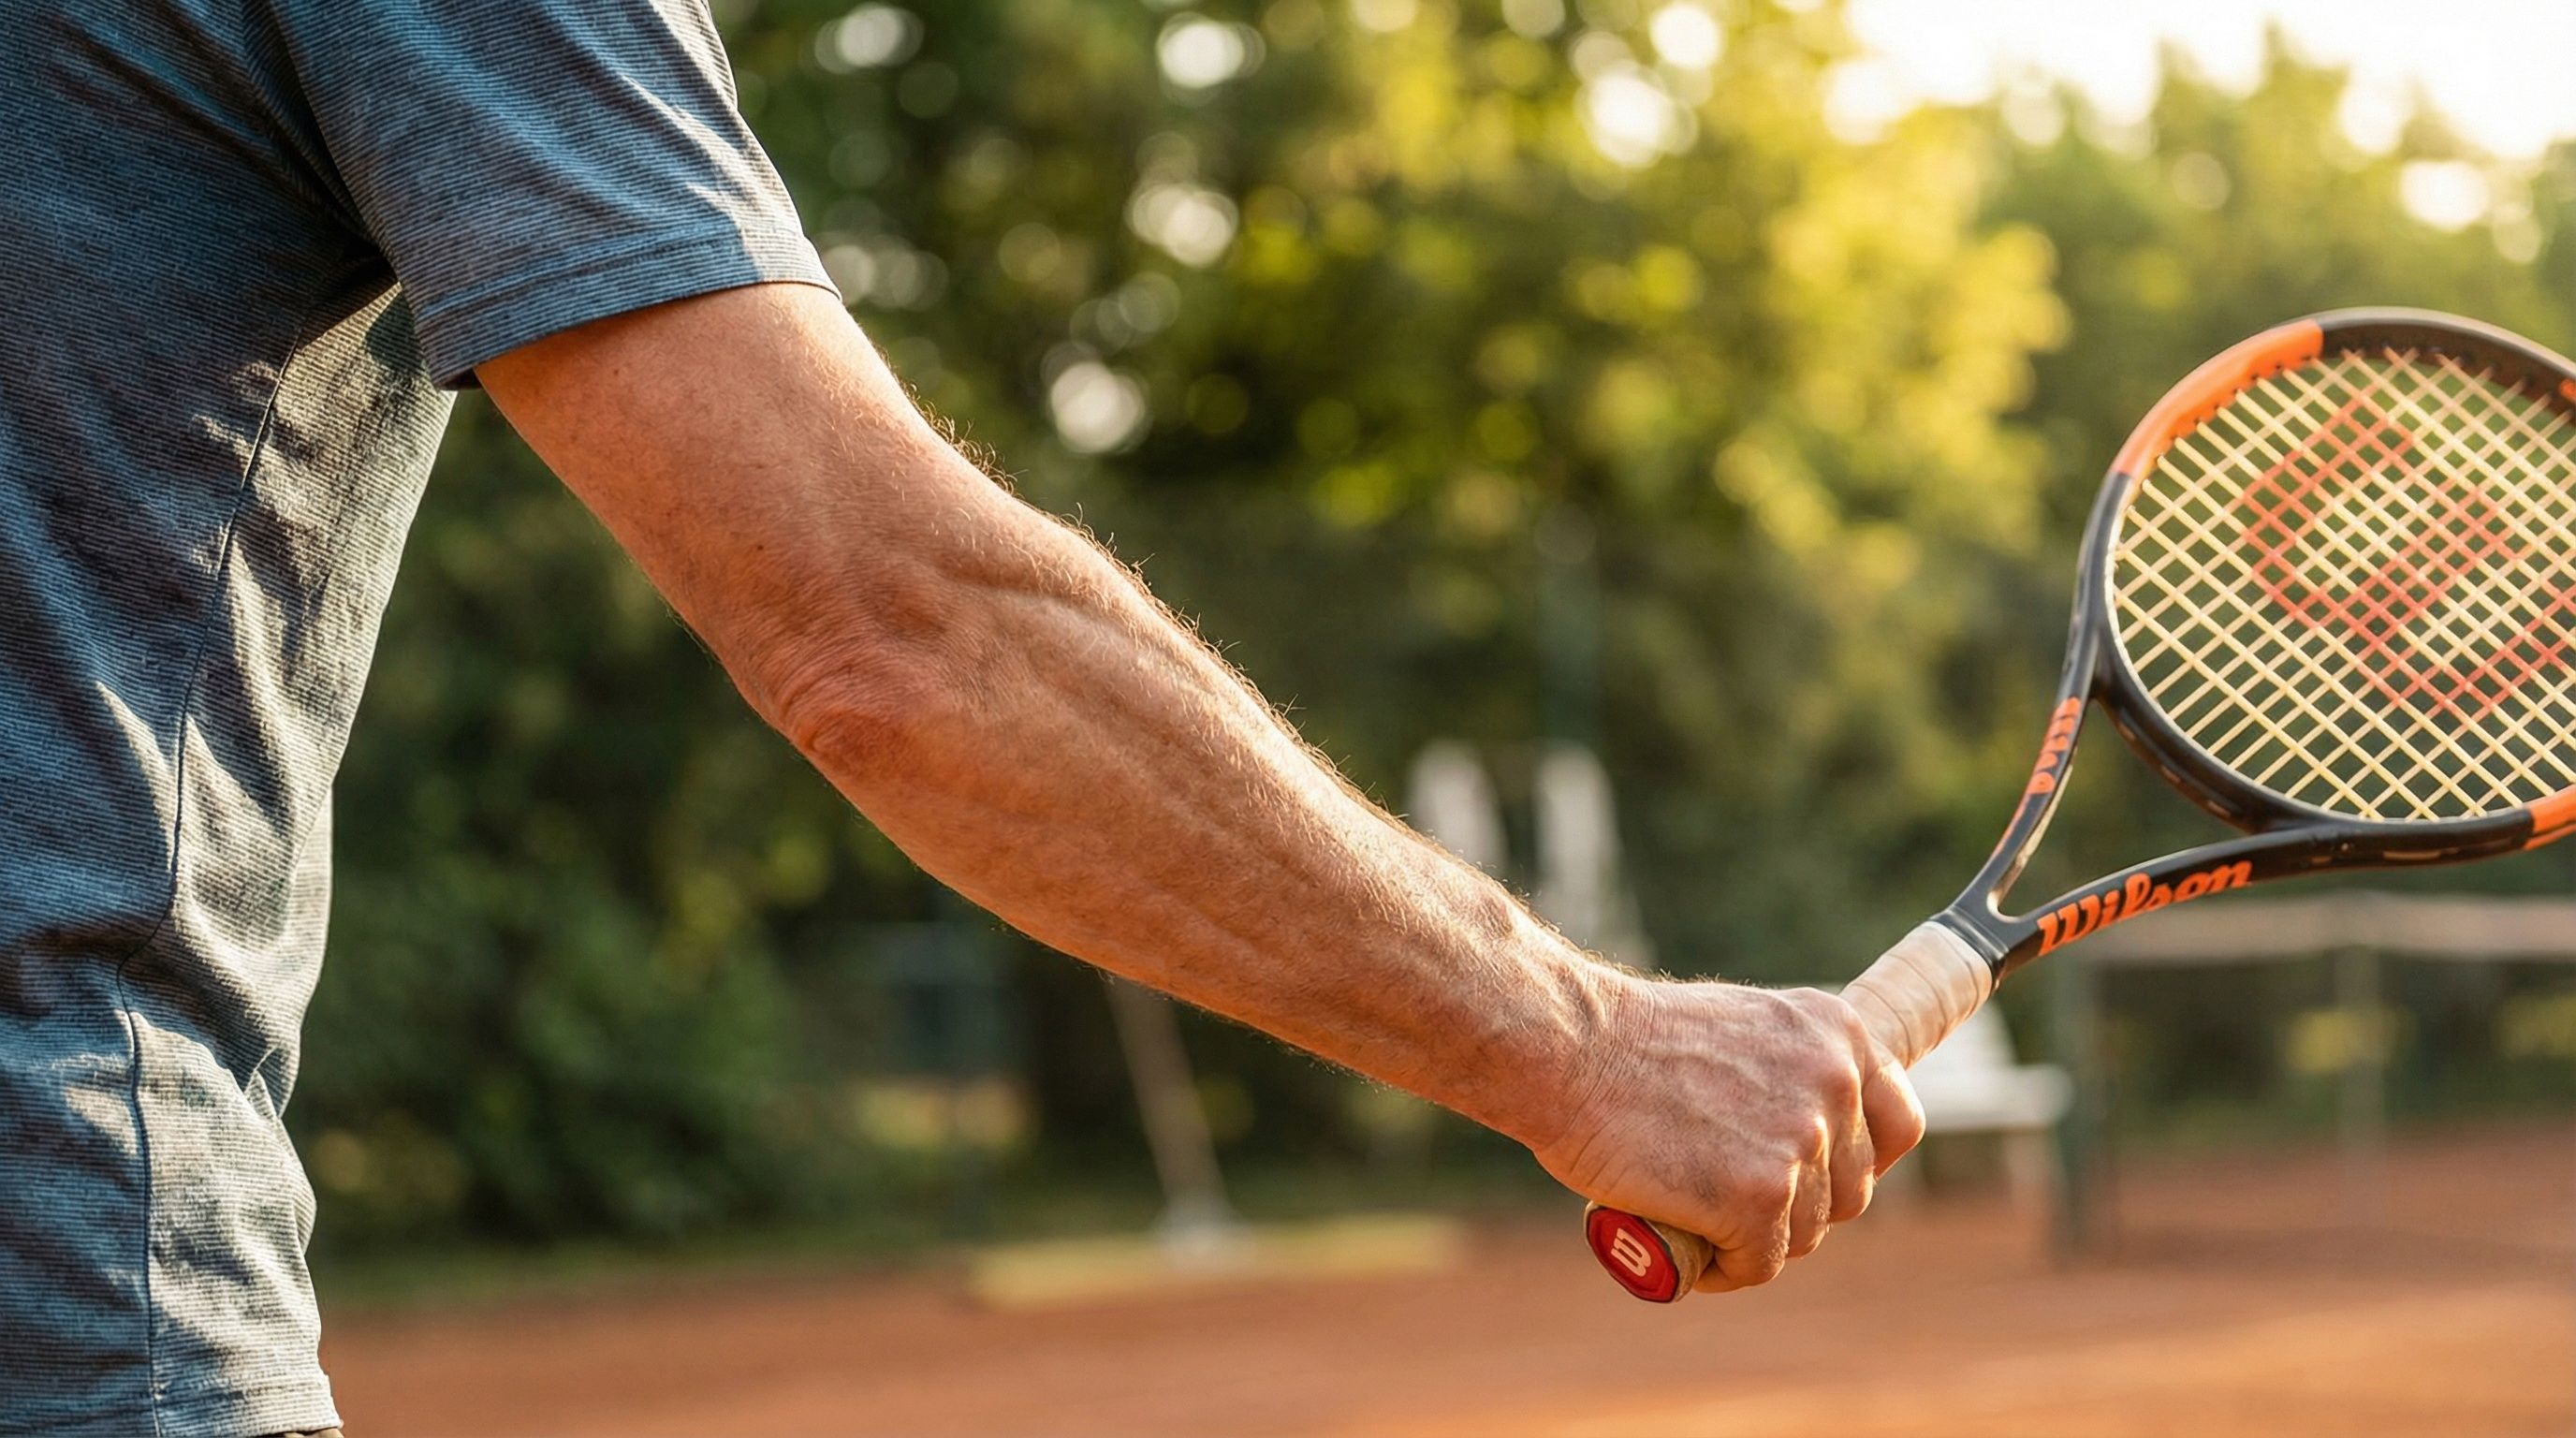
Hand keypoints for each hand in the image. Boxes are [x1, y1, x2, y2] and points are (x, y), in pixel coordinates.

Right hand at [1534, 976, 1924, 1292]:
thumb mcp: (1743, 1027)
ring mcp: (1801, 1141)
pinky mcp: (1759, 1198)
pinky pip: (1762, 1263)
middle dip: (1798, 1208)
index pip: (1898, 1123)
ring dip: (1758, 1240)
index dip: (1857, 1160)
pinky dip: (1727, 1270)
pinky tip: (1692, 1251)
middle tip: (1732, 1201)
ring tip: (1699, 1221)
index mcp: (1839, 1032)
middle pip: (1849, 1190)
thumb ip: (1789, 1068)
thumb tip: (1810, 1125)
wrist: (1568, 1047)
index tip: (1817, 1175)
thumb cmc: (1631, 1041)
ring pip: (1805, 1232)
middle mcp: (1835, 1083)